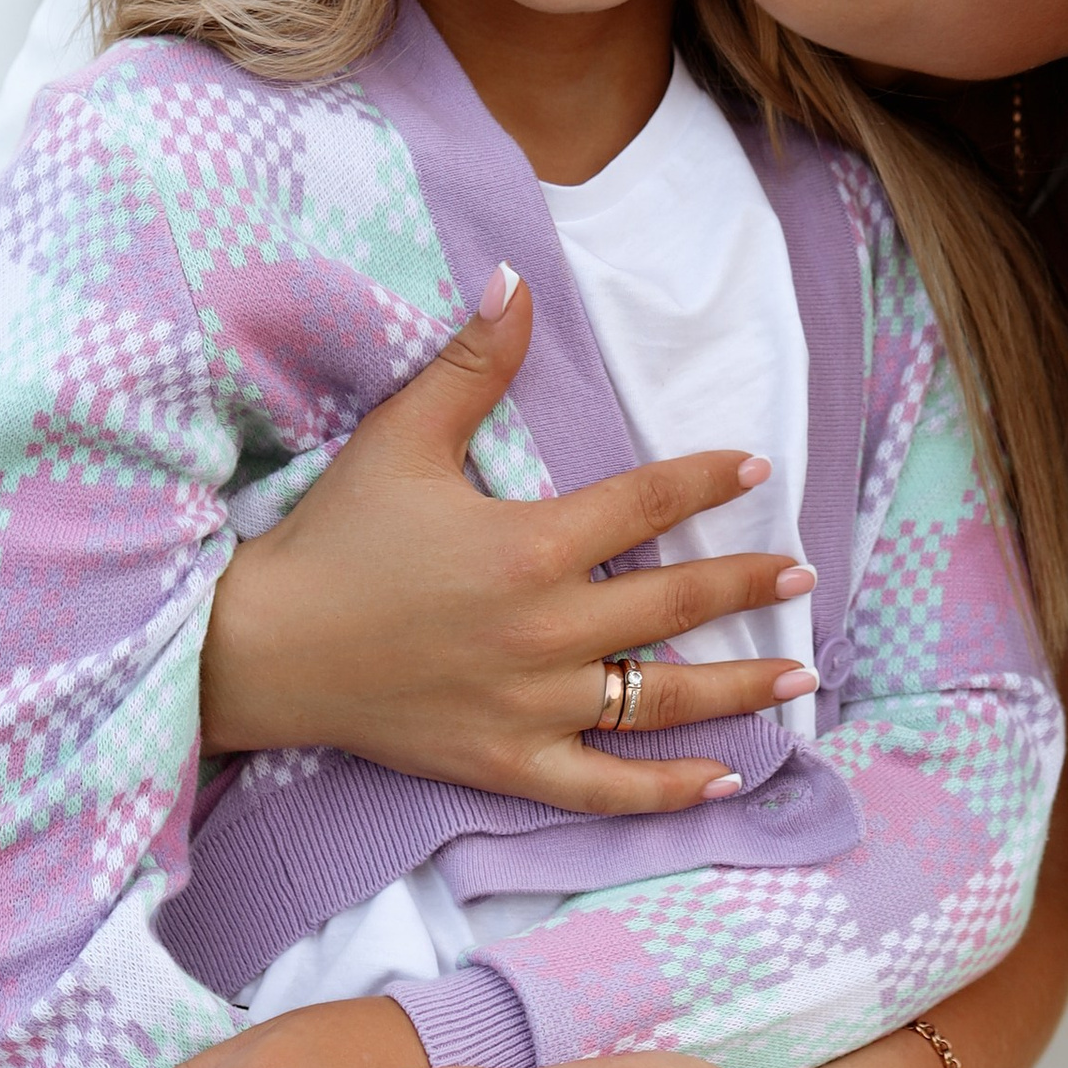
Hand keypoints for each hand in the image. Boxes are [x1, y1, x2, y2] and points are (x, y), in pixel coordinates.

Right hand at [198, 273, 820, 811]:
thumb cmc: (333, 539)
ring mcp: (533, 706)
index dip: (708, 482)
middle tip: (804, 573)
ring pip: (660, 700)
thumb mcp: (401, 437)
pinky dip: (669, 789)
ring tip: (801, 670)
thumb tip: (514, 278)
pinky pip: (607, 788)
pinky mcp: (508, 764)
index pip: (648, 505)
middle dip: (749, 586)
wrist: (263, 648)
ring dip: (742, 687)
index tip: (756, 468)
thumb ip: (471, 363)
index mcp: (530, 545)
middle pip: (675, 607)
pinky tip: (726, 777)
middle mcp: (547, 630)